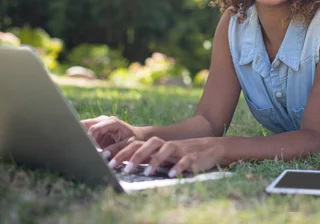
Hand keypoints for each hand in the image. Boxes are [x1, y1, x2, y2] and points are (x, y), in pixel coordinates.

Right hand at [81, 115, 141, 157]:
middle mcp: (103, 120)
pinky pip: (84, 132)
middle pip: (85, 125)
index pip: (94, 129)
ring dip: (80, 138)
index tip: (87, 151)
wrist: (137, 137)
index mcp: (111, 122)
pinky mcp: (95, 130)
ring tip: (78, 149)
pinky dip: (81, 140)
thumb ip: (116, 149)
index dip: (88, 140)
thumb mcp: (128, 145)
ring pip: (82, 128)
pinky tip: (80, 148)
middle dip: (80, 137)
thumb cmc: (135, 140)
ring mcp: (98, 123)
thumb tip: (103, 155)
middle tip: (78, 149)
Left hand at [109, 137, 224, 177]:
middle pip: (148, 144)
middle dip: (133, 156)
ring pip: (165, 149)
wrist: (212, 148)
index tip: (107, 161)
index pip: (136, 144)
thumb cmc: (184, 154)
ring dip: (155, 161)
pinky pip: (185, 161)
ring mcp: (180, 150)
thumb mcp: (165, 156)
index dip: (121, 151)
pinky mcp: (193, 157)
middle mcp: (166, 145)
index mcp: (158, 145)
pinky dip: (178, 167)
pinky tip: (171, 175)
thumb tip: (126, 165)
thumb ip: (150, 159)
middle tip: (121, 168)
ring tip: (145, 173)